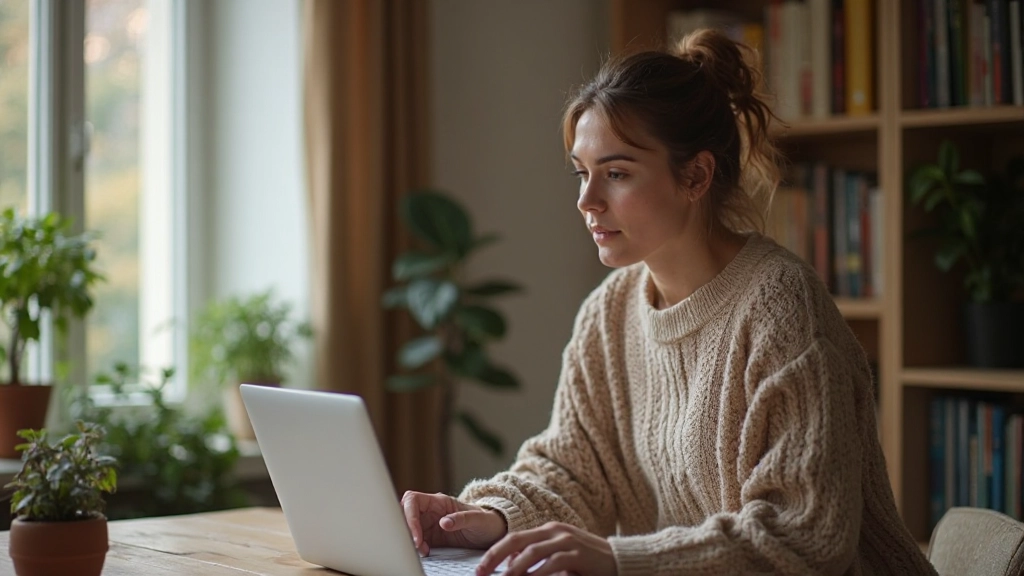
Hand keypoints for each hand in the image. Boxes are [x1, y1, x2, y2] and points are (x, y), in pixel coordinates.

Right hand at [401, 491, 507, 555]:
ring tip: (423, 550)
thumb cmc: (486, 521)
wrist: (491, 533)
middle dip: (406, 529)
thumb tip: (443, 522)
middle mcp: (430, 512)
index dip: (410, 516)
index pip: (413, 500)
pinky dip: (415, 547)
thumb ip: (462, 519)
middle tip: (416, 545)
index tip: (417, 536)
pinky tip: (425, 552)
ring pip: (407, 527)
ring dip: (410, 539)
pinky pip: (415, 540)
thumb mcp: (478, 519)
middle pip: (405, 513)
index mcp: (439, 501)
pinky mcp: (430, 537)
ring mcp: (428, 524)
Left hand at [475, 521, 616, 575]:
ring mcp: (567, 540)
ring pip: (532, 552)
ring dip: (514, 569)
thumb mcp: (559, 556)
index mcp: (548, 530)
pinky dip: (538, 574)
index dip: (494, 553)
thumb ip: (537, 558)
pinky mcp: (578, 554)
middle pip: (517, 541)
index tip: (480, 569)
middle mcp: (555, 531)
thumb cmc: (586, 562)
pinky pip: (553, 563)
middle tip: (481, 573)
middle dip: (495, 557)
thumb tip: (511, 564)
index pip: (514, 538)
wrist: (620, 560)